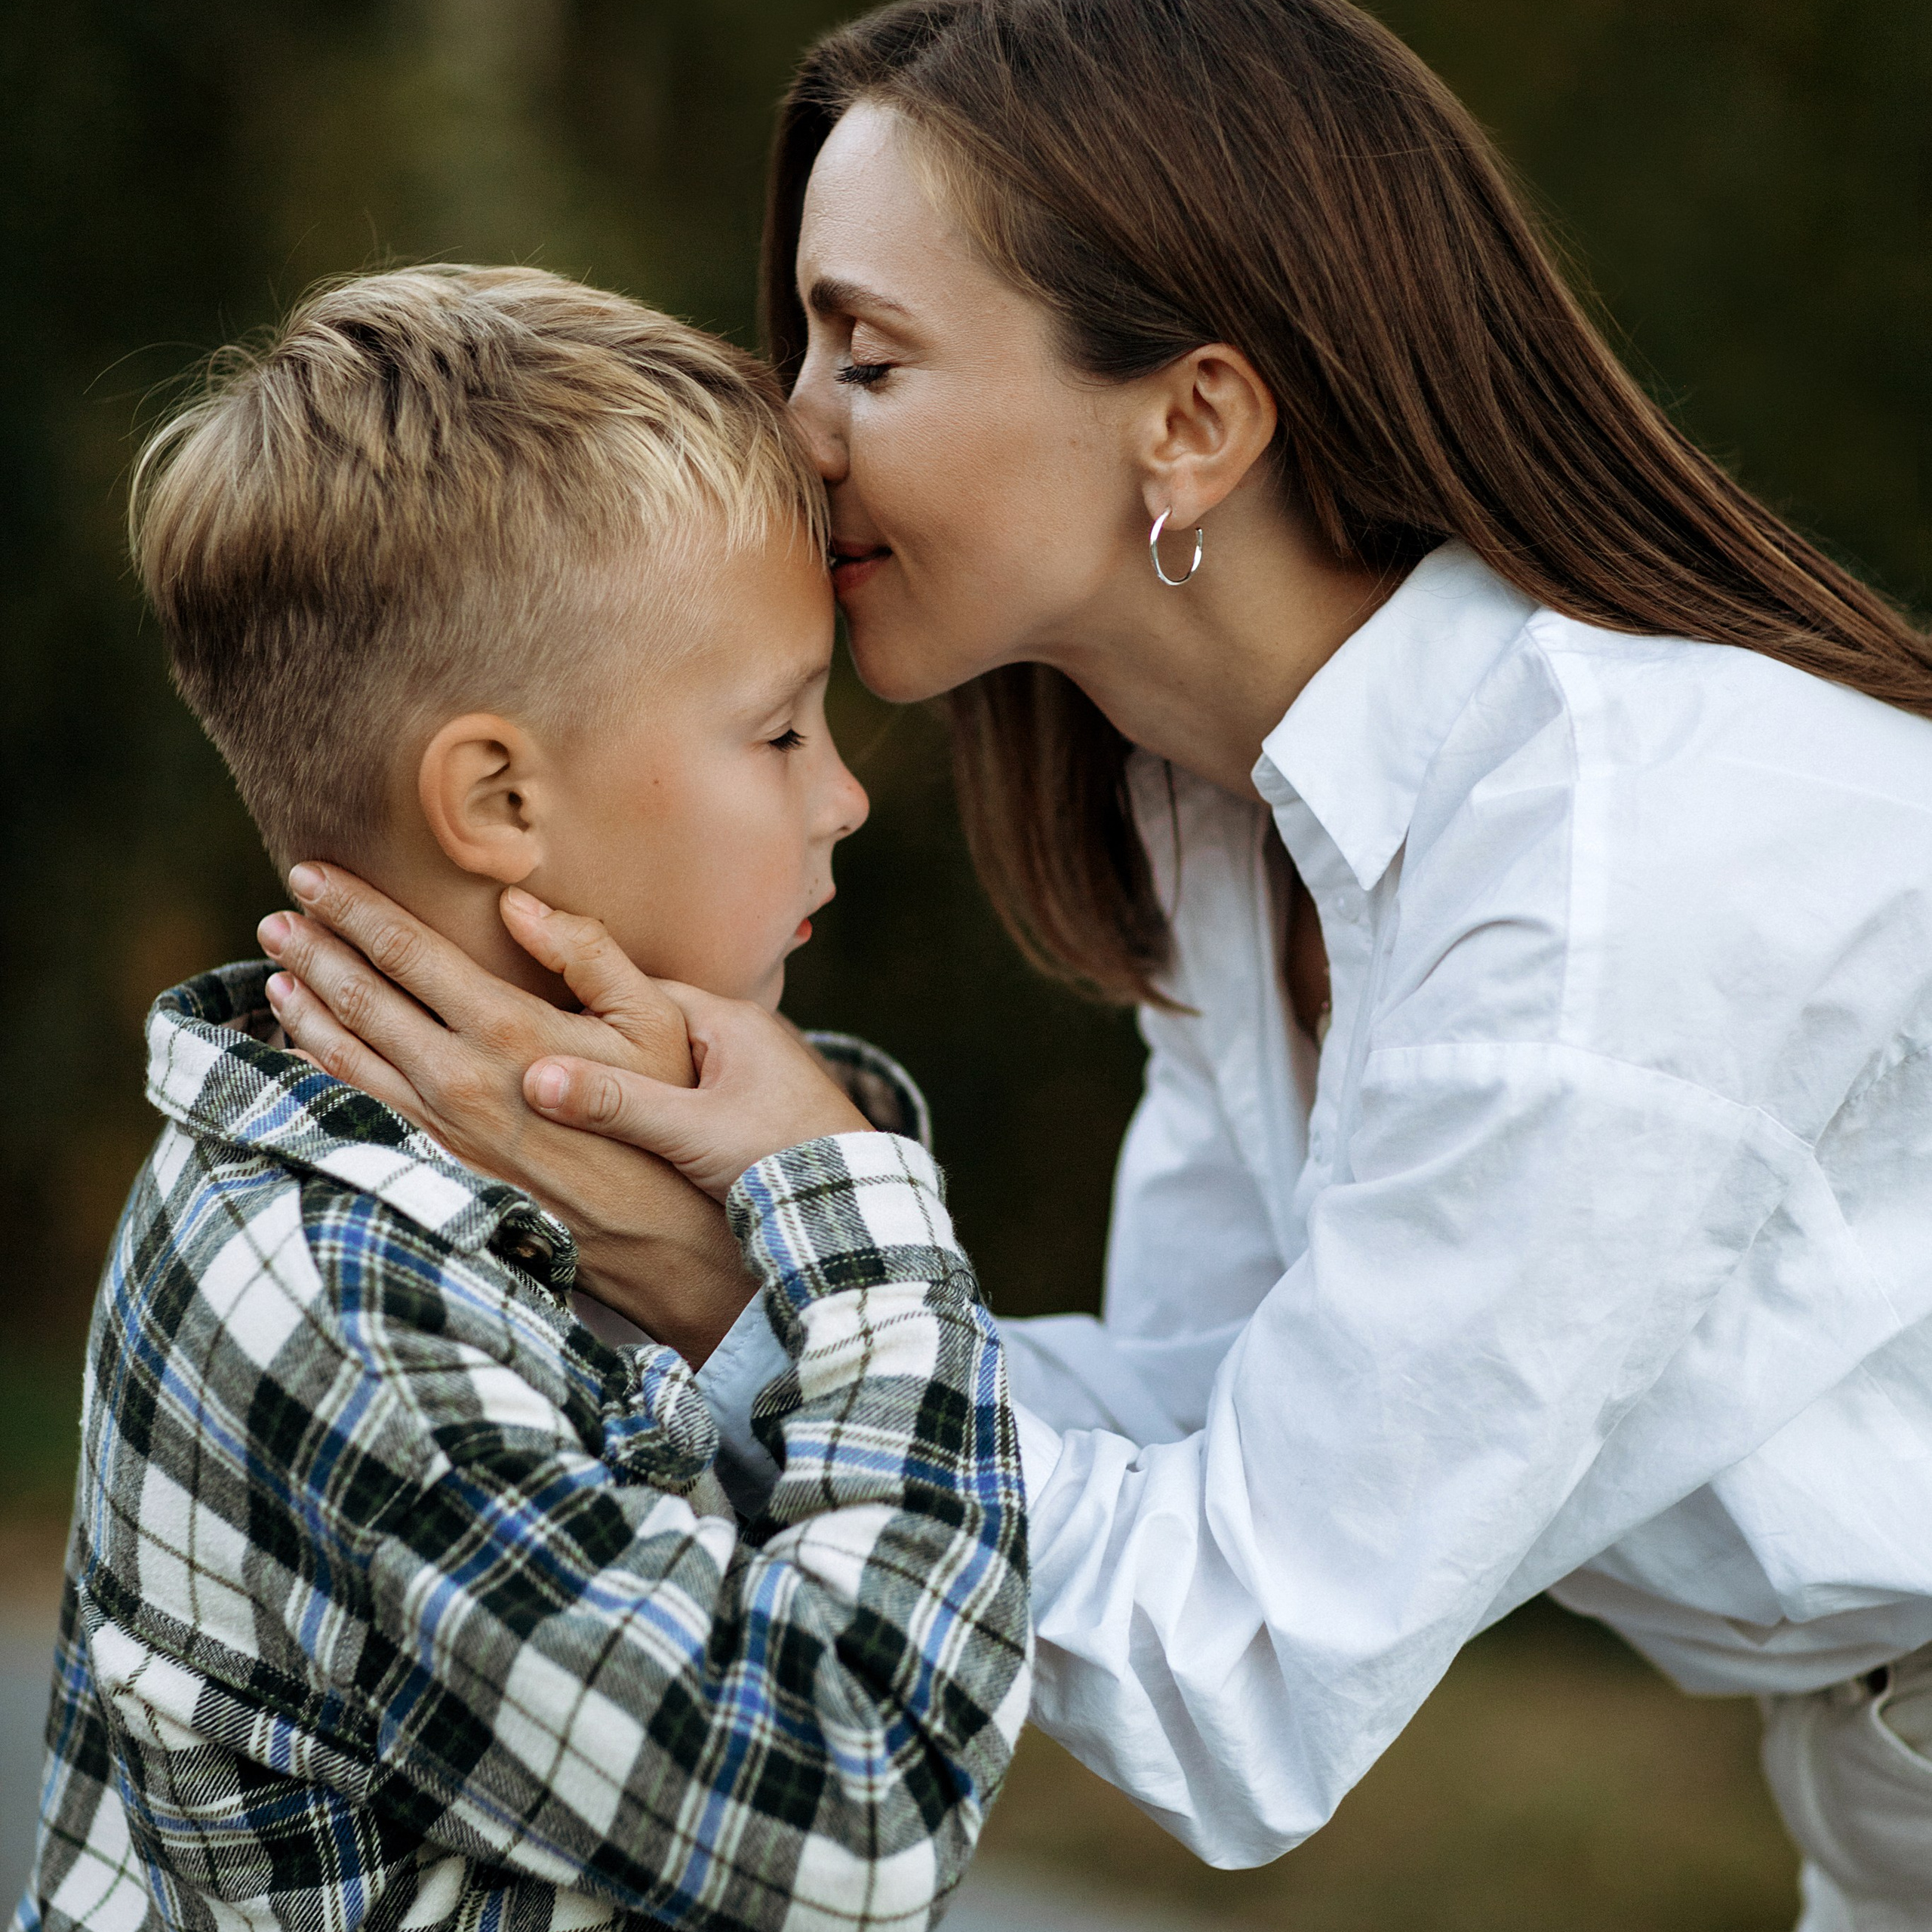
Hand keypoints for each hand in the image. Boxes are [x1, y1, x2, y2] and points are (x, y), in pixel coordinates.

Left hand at [257, 865, 752, 1363]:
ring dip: (304, 1009)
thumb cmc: (666, 1111)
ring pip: (346, 1058)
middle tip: (275, 915)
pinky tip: (305, 1051)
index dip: (353, 907)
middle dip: (312, 950)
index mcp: (509, 1029)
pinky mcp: (436, 1167)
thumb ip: (590, 953)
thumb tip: (517, 903)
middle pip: (361, 1000)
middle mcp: (459, 1079)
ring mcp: (440, 1130)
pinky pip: (358, 1110)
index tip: (309, 872)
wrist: (661, 1231)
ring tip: (275, 971)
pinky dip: (322, 1071)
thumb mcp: (656, 1021)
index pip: (406, 951)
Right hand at [525, 983, 872, 1200]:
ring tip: (579, 1096)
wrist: (854, 1205)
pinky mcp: (762, 1108)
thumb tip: (534, 1076)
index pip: (639, 993)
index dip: (586, 1004)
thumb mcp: (690, 1132)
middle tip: (547, 1057)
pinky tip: (634, 1129)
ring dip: (635, 1077)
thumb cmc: (780, 1158)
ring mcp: (756, 1072)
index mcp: (730, 1021)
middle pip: (655, 1027)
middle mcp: (746, 1035)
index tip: (537, 1018)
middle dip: (606, 1042)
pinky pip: (696, 1093)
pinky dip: (664, 1104)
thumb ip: (616, 1103)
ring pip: (674, 1063)